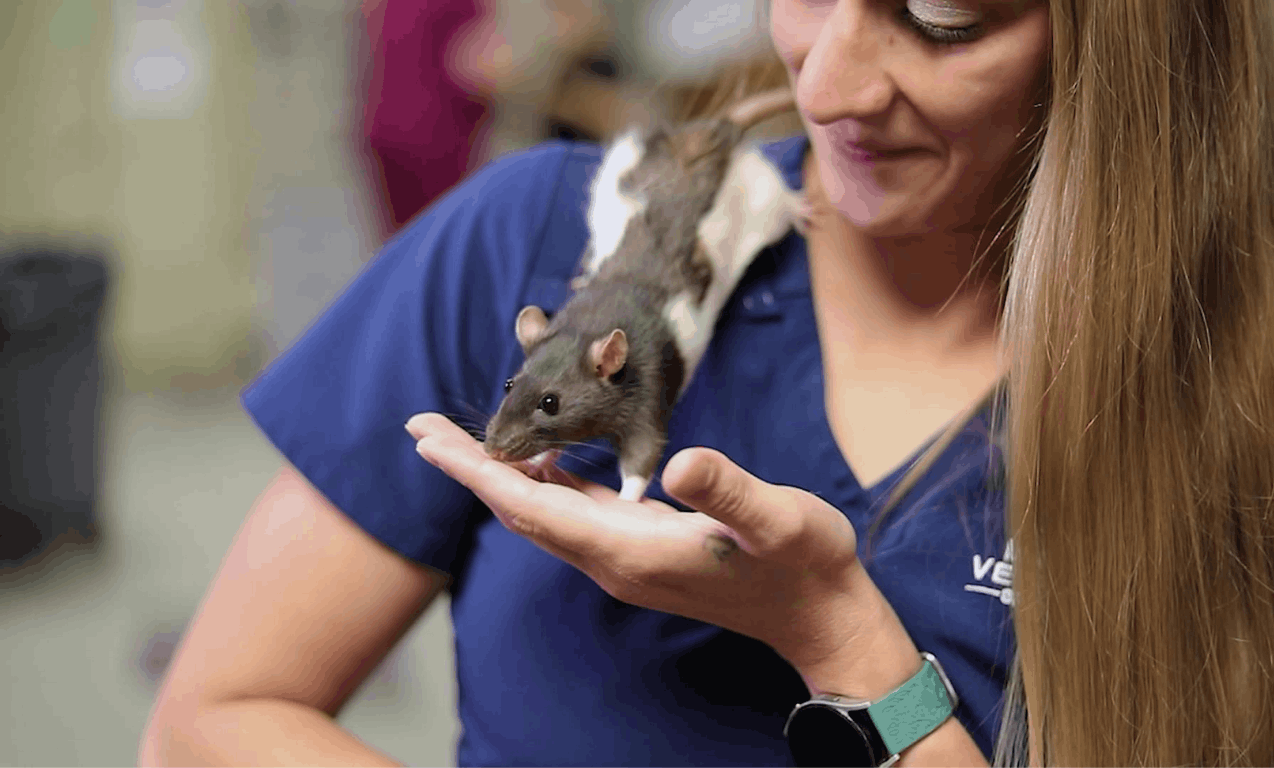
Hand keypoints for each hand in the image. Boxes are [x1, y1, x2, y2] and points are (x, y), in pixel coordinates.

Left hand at [403, 412, 912, 683]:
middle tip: (419, 427)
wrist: (822, 614)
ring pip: (542, 513)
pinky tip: (537, 461)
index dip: (479, 470)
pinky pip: (573, 515)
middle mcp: (614, 560)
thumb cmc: (804, 564)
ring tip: (458, 440)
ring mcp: (625, 558)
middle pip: (522, 510)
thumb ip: (728, 492)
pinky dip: (542, 484)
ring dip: (498, 476)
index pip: (533, 506)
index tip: (429, 440)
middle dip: (471, 467)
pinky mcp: (641, 550)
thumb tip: (679, 460)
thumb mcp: (777, 519)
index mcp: (631, 550)